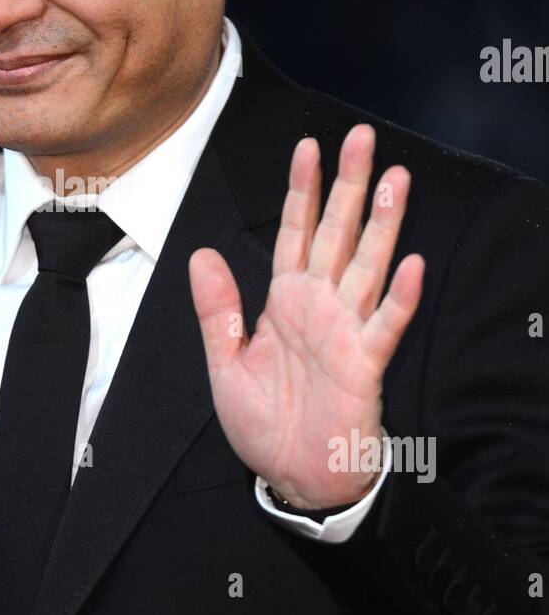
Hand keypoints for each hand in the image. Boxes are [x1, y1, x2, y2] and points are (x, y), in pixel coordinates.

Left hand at [189, 123, 424, 508]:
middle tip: (361, 137)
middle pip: (337, 233)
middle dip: (348, 186)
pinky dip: (399, 298)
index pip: (295, 232)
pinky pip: (385, 326)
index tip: (306, 146)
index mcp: (285, 301)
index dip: (301, 189)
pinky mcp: (366, 365)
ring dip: (383, 225)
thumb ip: (217, 310)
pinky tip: (412, 266)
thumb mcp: (225, 364)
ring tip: (395, 180)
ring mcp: (347, 332)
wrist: (293, 477)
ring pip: (368, 266)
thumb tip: (201, 253)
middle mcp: (320, 306)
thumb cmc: (264, 424)